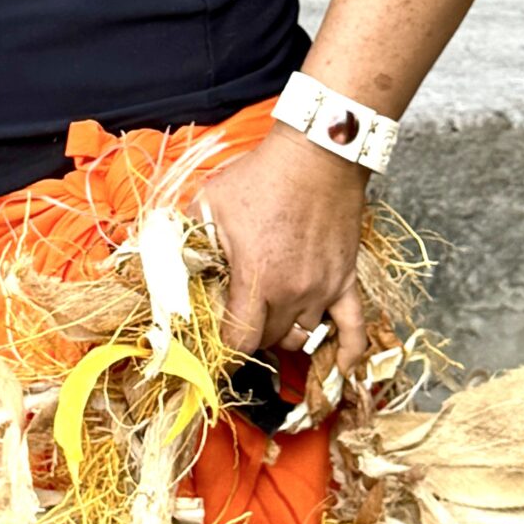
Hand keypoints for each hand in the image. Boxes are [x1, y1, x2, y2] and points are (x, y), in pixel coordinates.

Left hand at [198, 127, 368, 375]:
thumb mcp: (210, 202)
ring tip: (269, 318)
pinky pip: (355, 329)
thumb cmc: (262, 176)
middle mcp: (293, 292)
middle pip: (269, 339)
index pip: (240, 339)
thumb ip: (188, 238)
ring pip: (302, 336)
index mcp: (257, 278)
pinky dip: (349, 353)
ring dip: (283, 333)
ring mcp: (324, 288)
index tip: (214, 340)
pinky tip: (342, 367)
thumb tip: (168, 263)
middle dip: (250, 334)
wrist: (317, 155)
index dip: (224, 346)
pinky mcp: (347, 279)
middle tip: (237, 316)